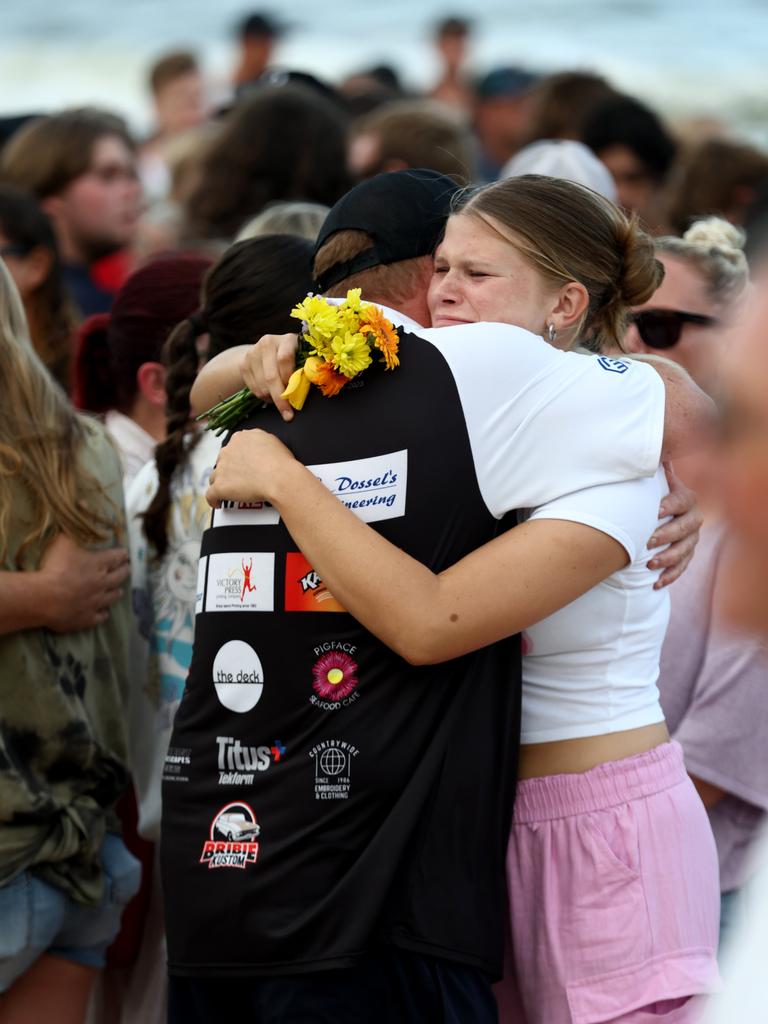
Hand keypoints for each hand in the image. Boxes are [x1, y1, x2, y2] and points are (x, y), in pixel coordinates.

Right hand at [40, 533, 129, 630]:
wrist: (44, 597)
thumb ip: (72, 536)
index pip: (117, 557)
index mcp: (99, 563)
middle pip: (120, 576)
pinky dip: (103, 613)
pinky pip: (101, 616)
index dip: (122, 554)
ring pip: (113, 596)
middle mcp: (102, 582)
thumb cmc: (54, 567)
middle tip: (127, 569)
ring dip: (116, 591)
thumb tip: (75, 528)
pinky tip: (104, 613)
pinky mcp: (88, 618)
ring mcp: (97, 602)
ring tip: (119, 590)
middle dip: (125, 571)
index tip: (125, 554)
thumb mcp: (62, 543)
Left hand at [206, 429, 296, 507]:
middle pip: (222, 461)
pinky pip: (211, 494)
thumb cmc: (280, 462)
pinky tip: (217, 503)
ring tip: (228, 491)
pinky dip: (213, 500)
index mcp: (240, 438)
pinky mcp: (221, 486)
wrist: (279, 478)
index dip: (236, 457)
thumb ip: (259, 439)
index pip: (232, 447)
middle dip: (228, 469)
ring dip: (221, 483)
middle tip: (237, 478)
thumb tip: (257, 445)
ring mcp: (222, 469)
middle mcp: (228, 451)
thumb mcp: (271, 440)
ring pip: (215, 477)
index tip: (240, 464)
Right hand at [242, 334, 299, 421]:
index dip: (289, 379)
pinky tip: (270, 394)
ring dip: (272, 398)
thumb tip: (306, 389)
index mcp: (287, 339)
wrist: (266, 352)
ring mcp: (253, 353)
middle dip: (280, 399)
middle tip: (288, 415)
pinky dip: (263, 397)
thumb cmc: (294, 360)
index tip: (295, 394)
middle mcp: (268, 342)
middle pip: (271, 376)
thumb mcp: (302, 360)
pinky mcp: (243, 364)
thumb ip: (305, 370)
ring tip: (280, 400)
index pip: (285, 359)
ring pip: (262, 385)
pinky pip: (254, 388)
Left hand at [647, 462, 702, 587]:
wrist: (654, 511)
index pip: (683, 500)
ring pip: (685, 550)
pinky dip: (670, 575)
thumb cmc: (648, 493)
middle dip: (668, 534)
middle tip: (648, 541)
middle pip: (687, 527)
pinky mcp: (686, 554)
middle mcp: (693, 517)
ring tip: (650, 564)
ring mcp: (691, 538)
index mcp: (684, 497)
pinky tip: (656, 583)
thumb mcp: (649, 480)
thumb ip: (651, 467)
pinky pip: (682, 567)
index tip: (655, 511)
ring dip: (669, 558)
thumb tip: (648, 448)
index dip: (671, 505)